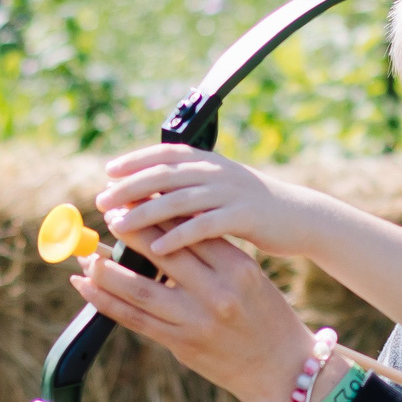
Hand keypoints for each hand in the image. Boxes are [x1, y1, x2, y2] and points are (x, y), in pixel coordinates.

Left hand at [69, 220, 312, 401]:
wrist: (285, 369)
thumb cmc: (269, 318)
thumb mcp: (251, 277)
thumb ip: (213, 255)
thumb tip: (165, 228)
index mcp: (238, 269)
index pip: (189, 229)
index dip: (157, 211)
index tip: (135, 196)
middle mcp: (217, 293)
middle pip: (161, 252)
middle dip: (129, 231)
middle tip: (109, 215)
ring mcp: (197, 322)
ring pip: (138, 288)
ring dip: (105, 268)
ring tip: (86, 251)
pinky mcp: (182, 345)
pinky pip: (134, 320)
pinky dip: (105, 300)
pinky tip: (85, 285)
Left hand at [97, 143, 348, 259]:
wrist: (300, 217)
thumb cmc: (255, 208)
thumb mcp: (222, 187)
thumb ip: (192, 185)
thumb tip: (152, 189)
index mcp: (210, 162)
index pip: (165, 153)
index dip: (135, 160)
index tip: (109, 171)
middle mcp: (217, 172)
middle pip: (164, 176)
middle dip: (129, 187)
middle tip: (101, 201)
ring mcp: (230, 193)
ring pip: (178, 200)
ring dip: (145, 212)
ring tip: (119, 225)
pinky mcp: (243, 217)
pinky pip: (204, 226)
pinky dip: (179, 236)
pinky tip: (157, 248)